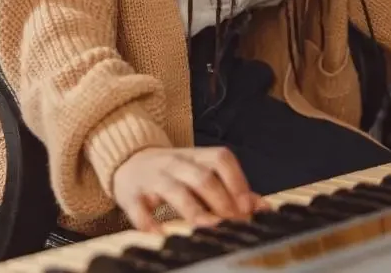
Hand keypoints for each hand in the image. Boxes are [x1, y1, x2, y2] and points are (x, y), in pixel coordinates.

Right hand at [112, 146, 260, 231]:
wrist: (128, 161)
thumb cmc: (174, 173)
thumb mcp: (201, 172)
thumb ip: (231, 188)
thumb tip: (263, 207)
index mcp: (196, 156)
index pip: (221, 159)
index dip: (237, 181)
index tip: (248, 207)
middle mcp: (176, 163)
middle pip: (202, 177)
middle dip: (221, 201)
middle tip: (233, 223)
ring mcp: (153, 177)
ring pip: (175, 190)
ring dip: (195, 210)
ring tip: (208, 227)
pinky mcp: (131, 194)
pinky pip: (139, 208)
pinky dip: (149, 222)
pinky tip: (160, 235)